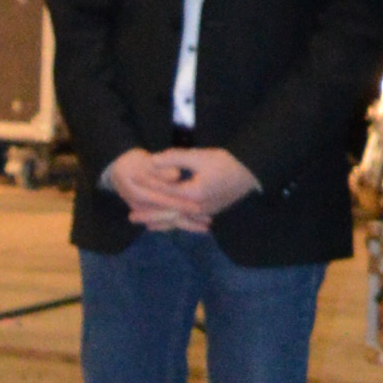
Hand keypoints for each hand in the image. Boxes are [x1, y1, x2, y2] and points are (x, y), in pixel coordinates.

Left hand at [104, 146, 255, 231]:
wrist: (251, 173)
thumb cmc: (226, 162)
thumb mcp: (199, 157)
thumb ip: (174, 159)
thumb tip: (152, 161)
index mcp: (193, 194)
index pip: (164, 191)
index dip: (147, 188)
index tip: (132, 185)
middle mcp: (197, 208)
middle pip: (168, 213)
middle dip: (149, 214)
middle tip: (131, 218)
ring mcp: (205, 212)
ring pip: (178, 220)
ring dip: (161, 222)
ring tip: (146, 225)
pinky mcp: (210, 211)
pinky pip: (188, 221)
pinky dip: (176, 223)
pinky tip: (171, 224)